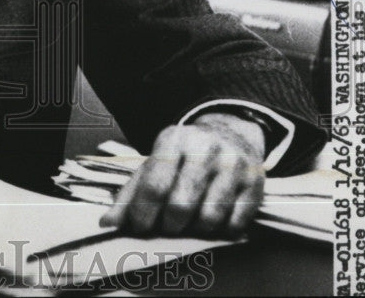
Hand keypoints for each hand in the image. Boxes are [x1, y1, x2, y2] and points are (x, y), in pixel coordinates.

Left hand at [99, 112, 264, 236]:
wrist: (230, 132)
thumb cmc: (184, 155)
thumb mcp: (155, 161)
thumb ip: (131, 192)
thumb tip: (108, 224)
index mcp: (174, 139)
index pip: (154, 185)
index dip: (143, 214)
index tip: (140, 228)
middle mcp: (205, 148)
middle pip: (180, 206)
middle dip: (170, 226)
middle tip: (168, 226)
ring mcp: (233, 164)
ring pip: (209, 218)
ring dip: (196, 230)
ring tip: (191, 221)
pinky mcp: (255, 181)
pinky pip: (236, 223)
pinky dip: (222, 230)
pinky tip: (215, 219)